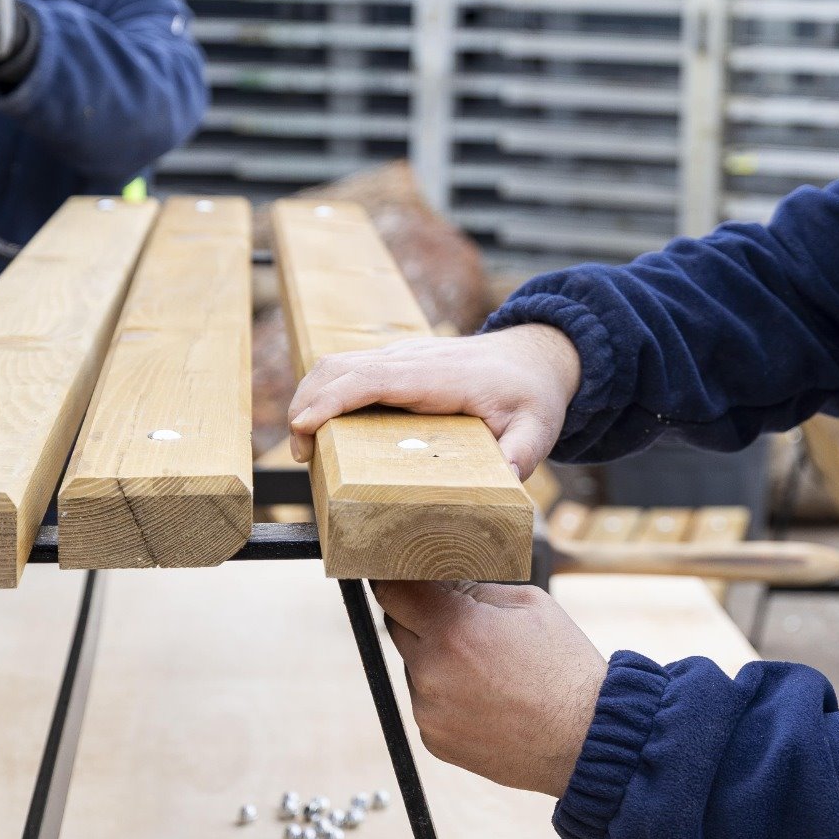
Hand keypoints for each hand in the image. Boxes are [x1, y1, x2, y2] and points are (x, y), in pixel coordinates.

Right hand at [288, 324, 579, 478]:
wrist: (536, 356)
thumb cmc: (532, 394)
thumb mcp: (537, 428)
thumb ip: (521, 454)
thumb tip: (504, 482)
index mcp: (438, 376)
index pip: (372, 379)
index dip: (332, 400)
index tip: (304, 426)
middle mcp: (413, 359)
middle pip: (340, 366)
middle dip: (306, 403)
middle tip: (301, 454)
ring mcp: (402, 357)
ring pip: (338, 363)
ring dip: (310, 397)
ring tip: (304, 446)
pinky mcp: (397, 363)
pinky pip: (350, 369)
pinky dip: (325, 393)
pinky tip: (322, 428)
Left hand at [376, 580, 606, 795]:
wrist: (586, 738)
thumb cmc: (564, 667)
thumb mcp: (527, 603)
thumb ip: (473, 588)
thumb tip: (439, 580)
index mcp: (452, 629)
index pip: (392, 590)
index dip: (399, 578)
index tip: (409, 575)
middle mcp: (430, 671)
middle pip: (398, 626)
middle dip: (422, 617)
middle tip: (462, 622)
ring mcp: (428, 711)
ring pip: (413, 666)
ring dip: (435, 658)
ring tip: (485, 668)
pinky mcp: (434, 740)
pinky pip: (426, 703)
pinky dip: (445, 695)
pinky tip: (484, 698)